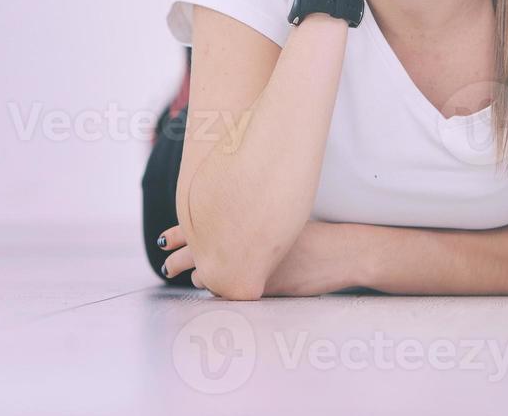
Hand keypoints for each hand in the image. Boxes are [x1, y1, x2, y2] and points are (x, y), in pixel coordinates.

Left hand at [156, 220, 365, 297]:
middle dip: (178, 257)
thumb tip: (226, 224)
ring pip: (206, 273)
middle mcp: (243, 239)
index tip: (167, 239)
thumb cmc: (314, 236)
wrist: (340, 252)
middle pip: (195, 250)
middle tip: (168, 264)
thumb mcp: (280, 220)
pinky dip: (216, 287)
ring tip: (183, 274)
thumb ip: (251, 221)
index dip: (179, 233)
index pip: (200, 224)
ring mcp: (248, 264)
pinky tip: (212, 285)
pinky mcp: (256, 286)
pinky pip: (225, 289)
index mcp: (246, 218)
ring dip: (196, 274)